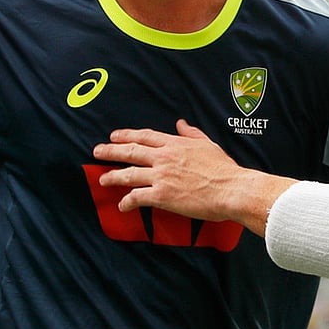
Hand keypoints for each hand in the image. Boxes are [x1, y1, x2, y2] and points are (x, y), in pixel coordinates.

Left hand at [94, 120, 293, 234]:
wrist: (231, 188)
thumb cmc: (223, 169)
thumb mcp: (207, 144)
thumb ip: (191, 133)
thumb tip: (181, 123)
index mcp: (175, 144)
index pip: (144, 136)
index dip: (127, 135)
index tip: (114, 136)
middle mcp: (164, 157)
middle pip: (130, 151)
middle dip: (110, 151)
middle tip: (97, 151)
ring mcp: (161, 176)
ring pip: (128, 174)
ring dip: (112, 176)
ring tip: (102, 179)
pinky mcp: (161, 195)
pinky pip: (137, 197)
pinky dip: (126, 201)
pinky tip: (121, 205)